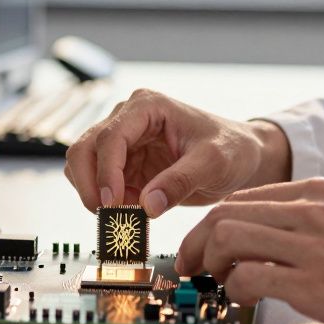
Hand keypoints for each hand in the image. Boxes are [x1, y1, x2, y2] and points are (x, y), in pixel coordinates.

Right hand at [63, 88, 290, 216]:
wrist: (241, 157)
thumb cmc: (231, 149)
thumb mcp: (213, 163)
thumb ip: (180, 181)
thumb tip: (147, 206)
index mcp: (147, 107)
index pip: (111, 136)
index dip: (106, 171)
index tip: (113, 203)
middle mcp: (128, 119)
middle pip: (85, 148)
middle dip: (90, 184)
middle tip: (107, 216)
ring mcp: (124, 142)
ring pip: (83, 167)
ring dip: (95, 195)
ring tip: (125, 217)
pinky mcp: (125, 165)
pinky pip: (99, 185)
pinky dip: (107, 203)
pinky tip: (131, 215)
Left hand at [175, 178, 323, 323]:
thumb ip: (303, 219)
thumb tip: (249, 233)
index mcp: (320, 192)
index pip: (242, 196)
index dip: (210, 223)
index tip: (199, 244)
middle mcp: (314, 211)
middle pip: (226, 212)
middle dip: (196, 241)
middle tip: (189, 265)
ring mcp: (315, 246)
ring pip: (229, 237)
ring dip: (209, 262)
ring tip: (216, 282)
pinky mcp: (316, 284)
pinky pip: (249, 277)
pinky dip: (234, 289)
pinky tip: (244, 299)